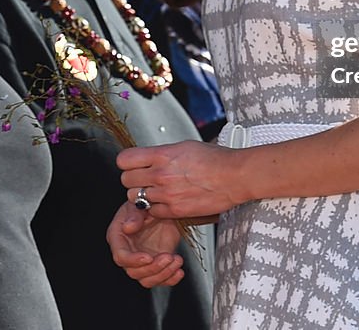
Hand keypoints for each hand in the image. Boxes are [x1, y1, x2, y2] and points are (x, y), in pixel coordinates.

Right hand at [106, 201, 184, 287]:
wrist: (163, 207)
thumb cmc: (146, 203)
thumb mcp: (140, 204)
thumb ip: (134, 215)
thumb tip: (127, 227)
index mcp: (119, 238)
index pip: (121, 257)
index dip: (134, 260)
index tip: (148, 257)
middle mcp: (129, 252)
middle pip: (135, 272)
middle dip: (153, 268)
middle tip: (168, 257)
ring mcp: (142, 260)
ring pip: (147, 279)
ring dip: (163, 273)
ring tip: (176, 260)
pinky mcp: (156, 264)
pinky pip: (160, 279)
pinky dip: (170, 279)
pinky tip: (178, 271)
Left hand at [118, 140, 240, 219]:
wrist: (234, 176)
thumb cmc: (214, 159)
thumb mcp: (184, 146)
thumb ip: (162, 153)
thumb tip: (147, 158)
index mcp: (162, 155)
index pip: (124, 160)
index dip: (127, 163)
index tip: (132, 164)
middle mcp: (161, 174)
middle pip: (126, 181)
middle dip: (133, 180)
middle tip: (144, 180)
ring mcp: (167, 194)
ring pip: (135, 198)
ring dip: (142, 196)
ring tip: (156, 191)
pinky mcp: (175, 211)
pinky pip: (152, 212)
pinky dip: (156, 209)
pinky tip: (166, 201)